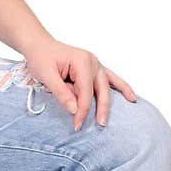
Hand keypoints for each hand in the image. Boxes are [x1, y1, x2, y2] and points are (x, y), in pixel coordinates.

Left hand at [21, 35, 137, 129]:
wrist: (39, 45)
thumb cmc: (41, 57)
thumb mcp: (46, 75)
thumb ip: (61, 93)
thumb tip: (75, 109)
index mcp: (82, 62)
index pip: (86, 92)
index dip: (82, 110)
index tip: (77, 124)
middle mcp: (92, 62)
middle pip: (100, 90)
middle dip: (99, 109)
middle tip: (98, 126)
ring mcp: (95, 64)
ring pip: (107, 86)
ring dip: (109, 103)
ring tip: (108, 119)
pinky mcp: (94, 67)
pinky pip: (110, 79)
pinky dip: (121, 87)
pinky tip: (132, 97)